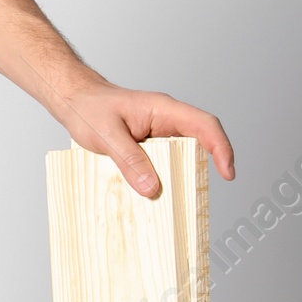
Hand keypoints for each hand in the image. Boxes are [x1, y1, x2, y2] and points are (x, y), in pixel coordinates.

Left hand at [50, 72, 234, 198]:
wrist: (73, 101)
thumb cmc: (89, 108)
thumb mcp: (107, 136)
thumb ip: (130, 160)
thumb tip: (152, 188)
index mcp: (163, 109)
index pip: (204, 124)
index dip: (221, 147)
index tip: (227, 172)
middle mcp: (166, 119)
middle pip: (200, 141)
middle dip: (204, 168)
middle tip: (198, 196)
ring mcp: (158, 132)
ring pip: (182, 154)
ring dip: (182, 175)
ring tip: (176, 200)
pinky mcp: (148, 144)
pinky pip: (164, 161)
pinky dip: (164, 177)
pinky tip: (155, 194)